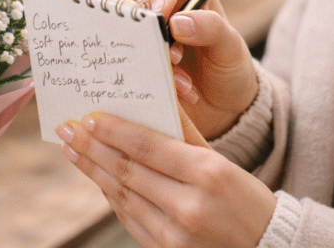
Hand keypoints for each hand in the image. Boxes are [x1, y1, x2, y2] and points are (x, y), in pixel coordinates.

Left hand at [58, 111, 276, 247]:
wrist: (265, 246)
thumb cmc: (244, 197)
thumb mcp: (221, 160)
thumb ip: (185, 132)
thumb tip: (154, 99)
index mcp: (207, 174)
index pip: (148, 147)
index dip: (114, 131)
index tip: (89, 117)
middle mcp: (188, 206)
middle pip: (128, 171)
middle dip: (92, 148)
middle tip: (68, 131)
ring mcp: (174, 235)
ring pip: (122, 196)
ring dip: (94, 172)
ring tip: (74, 151)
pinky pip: (129, 219)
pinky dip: (111, 196)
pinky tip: (98, 178)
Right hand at [130, 0, 258, 137]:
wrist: (224, 107)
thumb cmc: (230, 66)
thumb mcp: (231, 46)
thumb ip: (211, 28)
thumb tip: (178, 22)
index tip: (164, 8)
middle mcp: (161, 5)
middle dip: (151, 25)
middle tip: (173, 53)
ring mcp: (145, 32)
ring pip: (126, 28)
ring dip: (151, 54)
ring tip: (181, 78)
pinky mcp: (136, 59)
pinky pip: (127, 60)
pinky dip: (151, 76)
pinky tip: (179, 90)